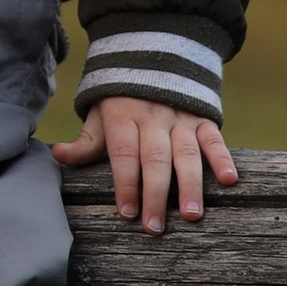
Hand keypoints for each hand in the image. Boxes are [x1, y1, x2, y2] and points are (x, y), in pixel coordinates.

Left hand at [50, 94, 238, 235]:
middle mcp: (153, 118)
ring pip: (186, 153)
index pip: (124, 153)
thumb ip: (85, 141)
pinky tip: (229, 180)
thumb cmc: (120, 100)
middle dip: (155, 194)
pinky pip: (214, 138)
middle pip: (155, 158)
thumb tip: (58, 155)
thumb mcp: (99, 114)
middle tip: (155, 227)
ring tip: (191, 214)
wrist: (153, 58)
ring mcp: (180, 118)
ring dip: (190, 184)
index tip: (127, 213)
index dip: (125, 183)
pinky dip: (222, 158)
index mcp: (124, 116)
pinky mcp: (203, 118)